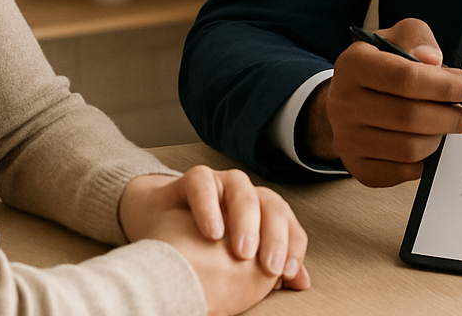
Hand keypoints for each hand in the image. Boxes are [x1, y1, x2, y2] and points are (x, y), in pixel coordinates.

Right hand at [119, 167, 308, 315]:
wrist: (159, 227)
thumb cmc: (202, 250)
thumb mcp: (238, 265)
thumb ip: (268, 271)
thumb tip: (302, 283)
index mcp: (263, 212)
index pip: (288, 223)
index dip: (292, 246)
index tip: (286, 274)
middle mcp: (246, 194)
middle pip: (271, 204)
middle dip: (275, 236)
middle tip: (269, 268)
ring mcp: (221, 183)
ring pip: (242, 189)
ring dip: (246, 219)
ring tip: (241, 253)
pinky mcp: (194, 179)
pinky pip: (204, 184)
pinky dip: (209, 207)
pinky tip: (212, 234)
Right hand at [299, 18, 461, 186]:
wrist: (349, 98)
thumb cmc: (381, 65)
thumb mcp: (397, 37)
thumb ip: (417, 39)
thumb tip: (433, 61)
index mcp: (353, 64)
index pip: (405, 78)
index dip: (445, 85)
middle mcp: (343, 103)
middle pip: (409, 117)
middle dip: (451, 116)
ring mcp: (347, 139)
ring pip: (409, 148)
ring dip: (438, 137)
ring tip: (448, 124)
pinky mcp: (358, 166)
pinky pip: (402, 172)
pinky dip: (424, 160)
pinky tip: (427, 141)